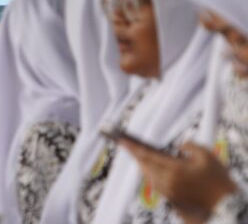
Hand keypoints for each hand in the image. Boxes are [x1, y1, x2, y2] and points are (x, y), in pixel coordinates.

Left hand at [120, 140, 235, 217]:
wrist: (225, 207)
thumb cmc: (218, 181)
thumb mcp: (208, 156)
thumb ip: (191, 146)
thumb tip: (179, 146)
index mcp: (174, 169)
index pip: (146, 155)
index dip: (132, 147)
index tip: (121, 139)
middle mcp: (167, 182)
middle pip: (144, 166)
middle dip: (135, 155)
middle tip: (126, 144)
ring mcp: (169, 192)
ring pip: (148, 176)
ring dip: (143, 165)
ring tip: (137, 154)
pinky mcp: (172, 200)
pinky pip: (156, 185)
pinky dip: (151, 175)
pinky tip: (151, 169)